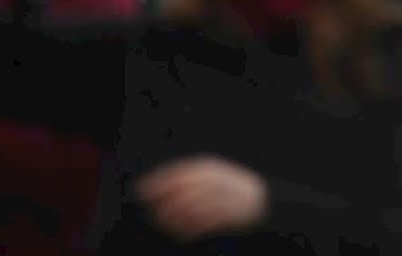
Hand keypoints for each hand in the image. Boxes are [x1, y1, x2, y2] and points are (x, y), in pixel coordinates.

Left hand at [136, 156, 267, 241]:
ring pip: (190, 208)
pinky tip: (181, 233)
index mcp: (209, 168)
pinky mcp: (228, 214)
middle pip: (182, 191)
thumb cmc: (229, 187)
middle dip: (164, 202)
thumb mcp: (211, 174)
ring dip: (174, 218)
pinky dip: (190, 229)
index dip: (158, 181)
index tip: (142, 189)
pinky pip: (203, 223)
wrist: (259, 199)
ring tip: (166, 224)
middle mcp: (214, 180)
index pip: (178, 172)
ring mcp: (222, 197)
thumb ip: (187, 177)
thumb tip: (156, 184)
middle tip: (154, 211)